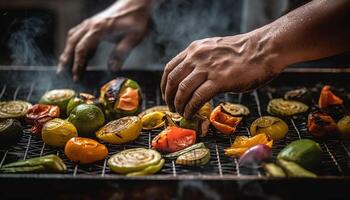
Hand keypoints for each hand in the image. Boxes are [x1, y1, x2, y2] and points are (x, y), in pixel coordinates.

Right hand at [58, 0, 151, 80]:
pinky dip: (73, 45)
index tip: (76, 75)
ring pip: (72, 37)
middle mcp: (91, 25)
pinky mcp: (92, 23)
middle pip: (72, 43)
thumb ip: (122, 53)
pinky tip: (76, 55)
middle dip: (66, 59)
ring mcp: (90, 23)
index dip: (77, 63)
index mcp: (100, 29)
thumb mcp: (133, 38)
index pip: (82, 48)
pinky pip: (77, 34)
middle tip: (62, 73)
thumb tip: (112, 68)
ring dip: (67, 52)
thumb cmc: (136, 19)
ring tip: (64, 65)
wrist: (135, 4)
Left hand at [161, 32, 284, 118]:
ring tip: (181, 113)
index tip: (167, 95)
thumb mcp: (215, 50)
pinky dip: (191, 108)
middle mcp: (197, 57)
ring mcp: (207, 68)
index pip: (170, 68)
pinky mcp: (219, 80)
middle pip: (173, 80)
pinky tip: (190, 114)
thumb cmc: (244, 52)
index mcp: (195, 49)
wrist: (264, 49)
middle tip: (172, 108)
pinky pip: (198, 98)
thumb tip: (194, 77)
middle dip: (169, 97)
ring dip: (179, 105)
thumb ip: (202, 60)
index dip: (165, 85)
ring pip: (183, 90)